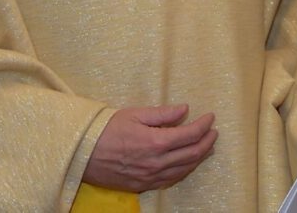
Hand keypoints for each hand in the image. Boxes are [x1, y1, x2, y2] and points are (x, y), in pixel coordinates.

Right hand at [83, 104, 218, 191]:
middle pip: (192, 154)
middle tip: (214, 132)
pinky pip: (170, 180)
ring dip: (199, 157)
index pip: (191, 135)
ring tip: (207, 146)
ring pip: (184, 169)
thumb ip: (163, 113)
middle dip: (207, 142)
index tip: (210, 117)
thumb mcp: (135, 114)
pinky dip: (184, 170)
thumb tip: (185, 109)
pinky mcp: (143, 186)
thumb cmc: (107, 130)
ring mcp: (150, 177)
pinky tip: (187, 163)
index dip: (204, 125)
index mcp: (156, 142)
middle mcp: (156, 163)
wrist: (82, 154)